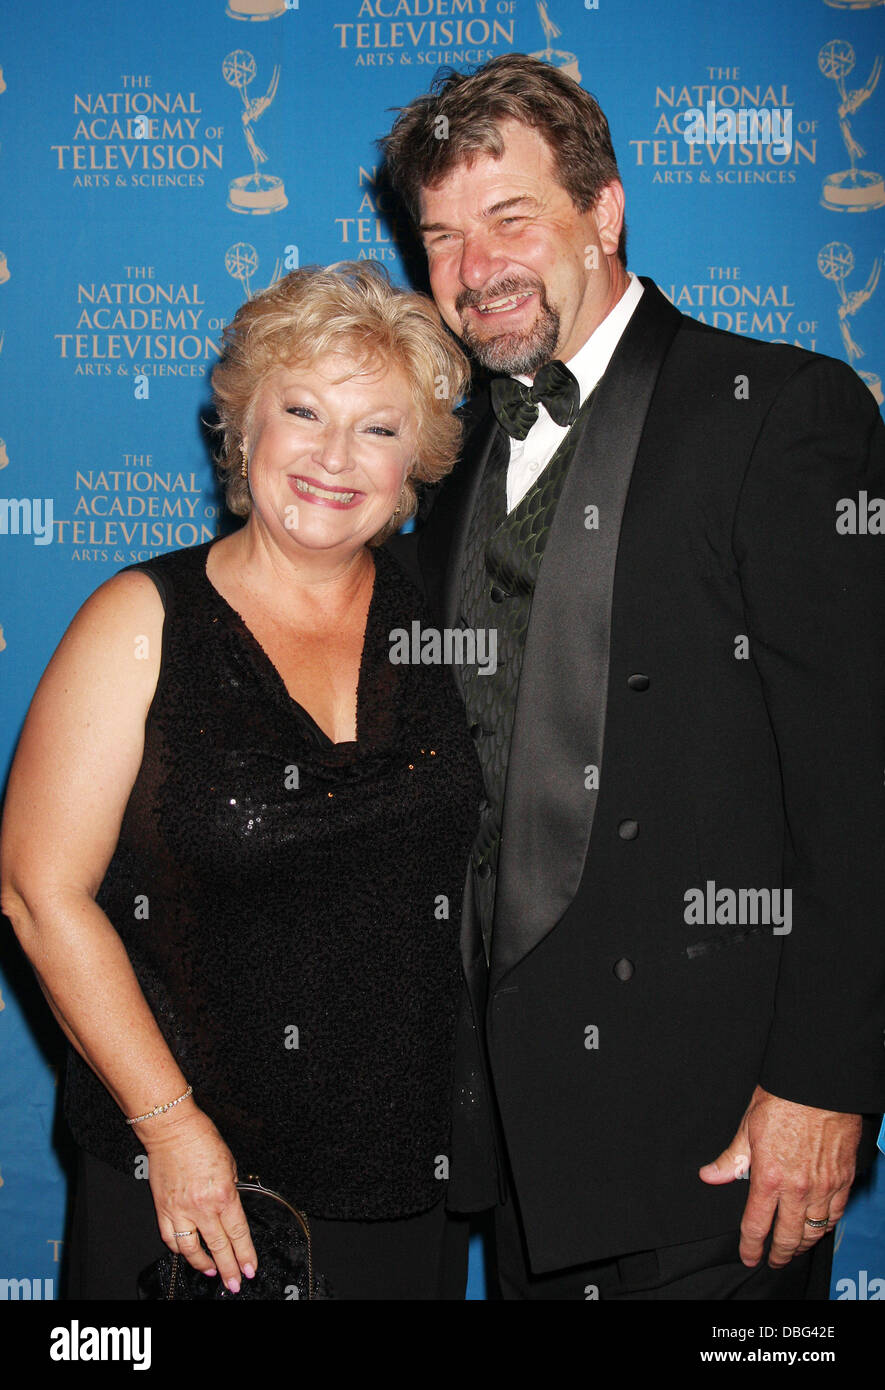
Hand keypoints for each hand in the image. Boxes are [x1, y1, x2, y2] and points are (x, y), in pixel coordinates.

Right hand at [142, 1105, 257, 1291]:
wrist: (172, 1129)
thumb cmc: (201, 1139)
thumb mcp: (230, 1164)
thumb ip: (230, 1190)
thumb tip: (231, 1208)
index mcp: (223, 1195)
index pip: (238, 1233)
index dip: (245, 1255)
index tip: (250, 1269)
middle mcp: (201, 1207)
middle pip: (218, 1247)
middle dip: (229, 1268)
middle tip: (235, 1283)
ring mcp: (180, 1210)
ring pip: (192, 1249)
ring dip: (203, 1264)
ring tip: (213, 1272)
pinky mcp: (162, 1208)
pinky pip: (171, 1237)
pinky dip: (179, 1249)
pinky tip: (187, 1253)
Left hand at [698, 1085, 860, 1267]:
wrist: (819, 1084)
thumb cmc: (783, 1099)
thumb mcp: (748, 1127)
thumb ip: (731, 1159)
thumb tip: (710, 1176)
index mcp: (769, 1176)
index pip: (756, 1224)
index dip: (750, 1246)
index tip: (749, 1256)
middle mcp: (798, 1188)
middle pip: (788, 1237)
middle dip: (779, 1255)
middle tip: (773, 1261)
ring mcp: (824, 1186)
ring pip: (814, 1231)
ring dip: (802, 1244)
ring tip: (794, 1248)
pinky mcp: (844, 1179)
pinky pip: (835, 1214)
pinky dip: (825, 1226)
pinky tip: (818, 1227)